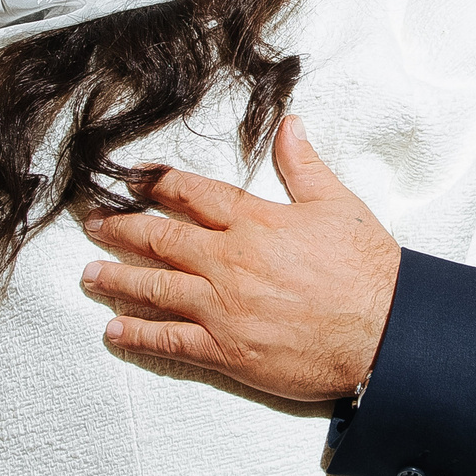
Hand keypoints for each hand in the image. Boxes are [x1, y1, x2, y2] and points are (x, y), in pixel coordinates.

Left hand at [80, 116, 399, 400]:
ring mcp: (223, 308)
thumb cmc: (367, 269)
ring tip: (90, 276)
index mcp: (255, 223)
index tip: (133, 181)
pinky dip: (138, 336)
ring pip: (155, 289)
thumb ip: (304, 165)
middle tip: (93, 225)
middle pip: (161, 240)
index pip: (194, 196)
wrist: (385, 331)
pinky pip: (170, 341)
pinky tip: (114, 331)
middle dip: (122, 230)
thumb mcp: (338, 204)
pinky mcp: (227, 350)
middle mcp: (229, 262)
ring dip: (117, 281)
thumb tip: (290, 124)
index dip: (159, 185)